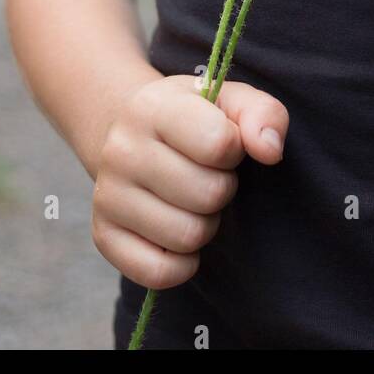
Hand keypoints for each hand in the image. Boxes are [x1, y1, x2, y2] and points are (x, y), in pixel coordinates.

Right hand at [90, 73, 289, 289]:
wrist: (133, 133)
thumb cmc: (194, 118)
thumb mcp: (231, 100)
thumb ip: (263, 114)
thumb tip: (270, 152)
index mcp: (152, 108)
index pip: (218, 143)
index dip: (234, 151)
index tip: (223, 145)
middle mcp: (121, 150)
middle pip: (208, 195)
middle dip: (222, 189)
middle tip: (208, 176)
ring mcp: (107, 195)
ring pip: (187, 236)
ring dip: (204, 224)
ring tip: (191, 201)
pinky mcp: (103, 235)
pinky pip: (158, 273)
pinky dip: (182, 264)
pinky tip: (178, 235)